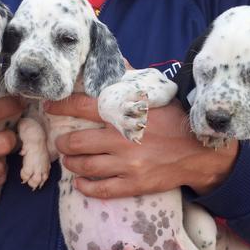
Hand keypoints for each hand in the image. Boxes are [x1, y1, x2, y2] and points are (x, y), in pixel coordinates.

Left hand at [46, 94, 238, 198]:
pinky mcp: (133, 184)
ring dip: (70, 163)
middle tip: (61, 143)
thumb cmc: (176, 121)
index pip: (82, 106)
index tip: (49, 107)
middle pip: (76, 142)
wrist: (200, 152)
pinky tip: (79, 183)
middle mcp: (122, 139)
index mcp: (126, 113)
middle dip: (63, 143)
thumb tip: (117, 61)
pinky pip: (100, 189)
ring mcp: (127, 164)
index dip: (61, 106)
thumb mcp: (155, 96)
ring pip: (84, 165)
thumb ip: (131, 82)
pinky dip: (84, 187)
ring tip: (69, 160)